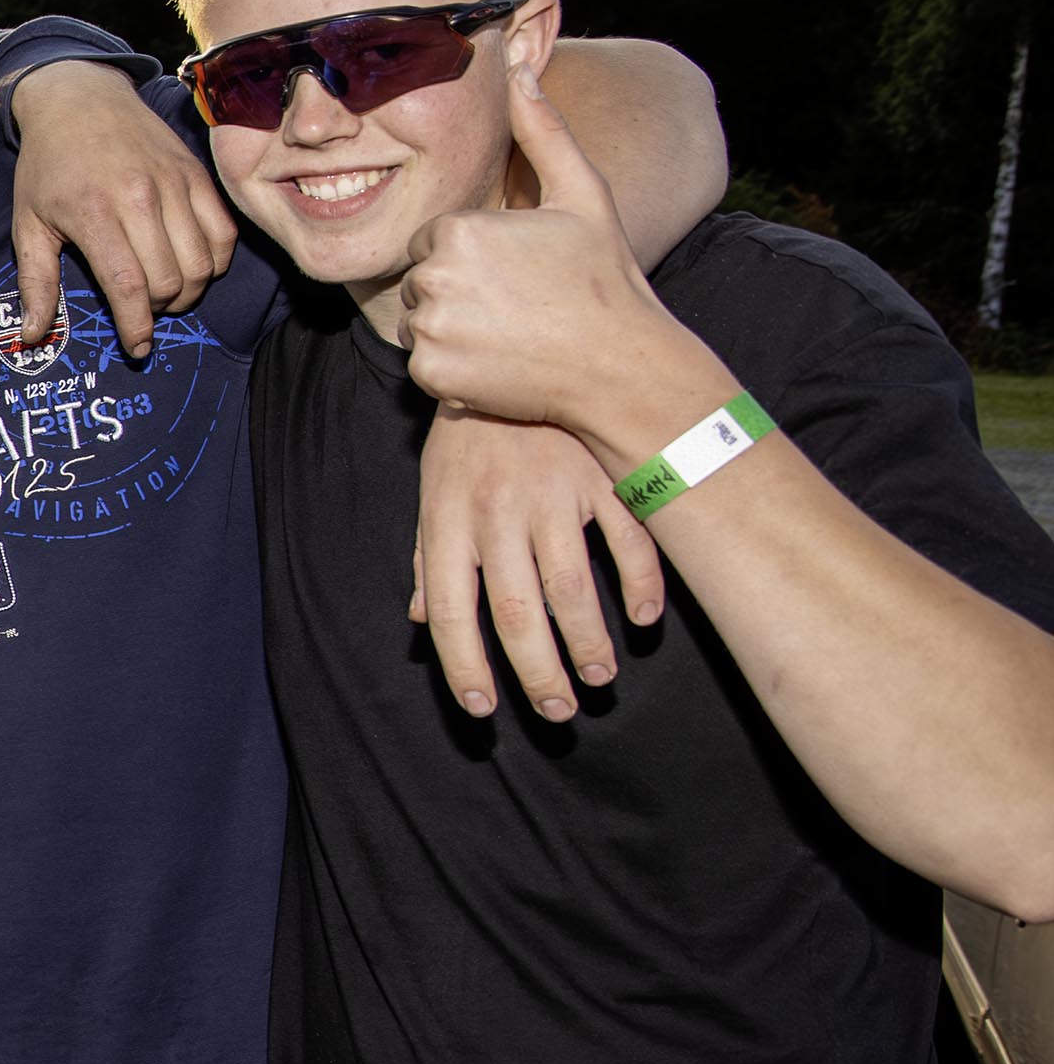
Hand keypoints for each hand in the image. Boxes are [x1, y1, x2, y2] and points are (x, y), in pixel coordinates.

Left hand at [8, 61, 238, 359]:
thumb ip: (36, 282)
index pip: (129, 286)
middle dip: (160, 310)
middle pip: (171, 280)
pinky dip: (215, 259)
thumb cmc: (48, 165)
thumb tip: (32, 335)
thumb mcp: (29, 223)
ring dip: (190, 290)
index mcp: (95, 213)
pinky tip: (192, 263)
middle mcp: (140, 197)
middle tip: (144, 308)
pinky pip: (223, 231)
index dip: (137, 325)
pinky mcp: (196, 172)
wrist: (78, 96)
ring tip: (167, 291)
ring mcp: (174, 182)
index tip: (137, 348)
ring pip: (203, 261)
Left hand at [400, 58, 732, 465]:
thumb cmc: (603, 275)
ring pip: (420, 320)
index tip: (517, 268)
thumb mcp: (581, 193)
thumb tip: (520, 64)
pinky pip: (424, 364)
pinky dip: (451, 366)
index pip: (434, 238)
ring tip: (509, 329)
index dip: (475, 253)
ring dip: (452, 326)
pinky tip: (497, 360)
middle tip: (516, 301)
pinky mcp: (430, 376)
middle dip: (457, 288)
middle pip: (421, 278)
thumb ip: (542, 129)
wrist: (618, 365)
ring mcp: (429, 330)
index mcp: (457, 228)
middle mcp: (433, 277)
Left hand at [410, 404, 665, 720]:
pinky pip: (627, 541)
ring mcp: (553, 492)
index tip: (482, 708)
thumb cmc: (469, 434)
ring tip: (596, 678)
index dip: (464, 665)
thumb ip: (428, 558)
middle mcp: (497, 513)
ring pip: (572, 590)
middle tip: (555, 711)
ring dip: (588, 644)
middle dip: (536, 674)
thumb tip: (422, 621)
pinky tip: (642, 619)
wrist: (514, 351)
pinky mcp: (602, 474)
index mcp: (448, 521)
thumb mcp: (435, 491)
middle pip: (516, 614)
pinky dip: (640, 586)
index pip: (449, 610)